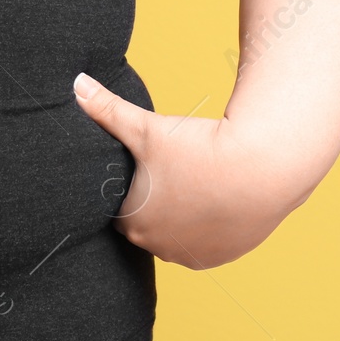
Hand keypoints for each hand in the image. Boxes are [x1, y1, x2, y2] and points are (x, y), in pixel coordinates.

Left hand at [72, 72, 296, 268]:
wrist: (262, 167)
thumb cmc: (200, 148)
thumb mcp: (146, 126)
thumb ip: (107, 109)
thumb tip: (77, 84)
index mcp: (133, 223)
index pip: (122, 208)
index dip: (135, 186)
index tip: (151, 167)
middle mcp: (159, 247)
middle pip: (151, 223)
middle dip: (159, 203)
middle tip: (177, 172)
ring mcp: (193, 255)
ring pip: (180, 234)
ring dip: (185, 217)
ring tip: (199, 185)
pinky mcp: (223, 256)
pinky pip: (208, 242)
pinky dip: (211, 225)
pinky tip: (218, 200)